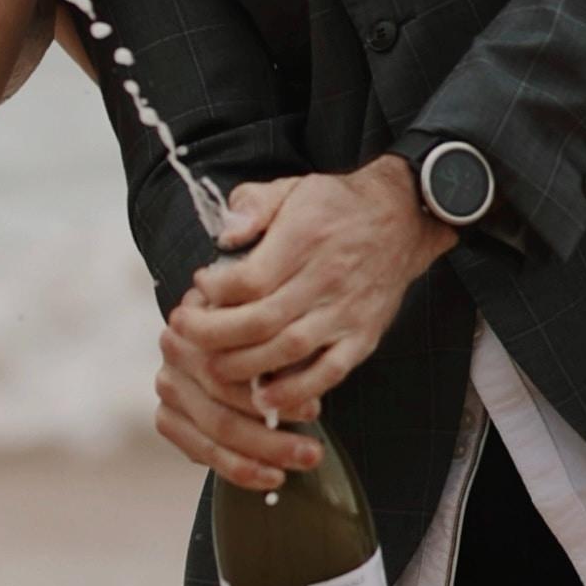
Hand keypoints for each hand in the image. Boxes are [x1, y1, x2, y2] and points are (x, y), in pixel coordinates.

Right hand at [154, 318, 319, 491]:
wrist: (229, 327)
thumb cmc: (259, 326)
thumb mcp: (271, 317)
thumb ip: (280, 344)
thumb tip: (302, 383)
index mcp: (198, 321)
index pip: (234, 370)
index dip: (276, 394)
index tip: (313, 410)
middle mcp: (176, 352)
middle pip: (222, 406)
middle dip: (272, 437)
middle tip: (311, 452)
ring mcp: (168, 386)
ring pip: (214, 435)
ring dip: (261, 457)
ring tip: (298, 465)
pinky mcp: (167, 418)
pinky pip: (201, 452)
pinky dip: (238, 469)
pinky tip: (270, 476)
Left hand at [163, 158, 450, 426]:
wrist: (401, 219)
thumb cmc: (334, 205)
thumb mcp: (291, 187)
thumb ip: (253, 205)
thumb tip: (224, 237)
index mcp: (304, 239)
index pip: (250, 279)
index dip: (215, 290)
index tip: (198, 288)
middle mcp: (326, 279)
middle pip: (261, 320)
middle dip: (214, 335)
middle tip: (184, 333)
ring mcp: (346, 313)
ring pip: (289, 350)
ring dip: (244, 366)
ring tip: (210, 367)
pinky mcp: (363, 337)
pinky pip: (329, 373)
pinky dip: (296, 391)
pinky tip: (264, 398)